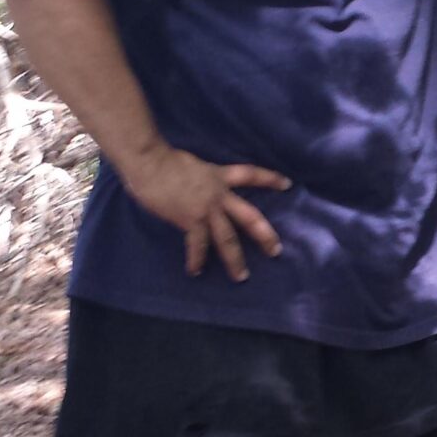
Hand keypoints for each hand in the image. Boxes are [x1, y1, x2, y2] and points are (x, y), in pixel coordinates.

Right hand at [121, 142, 289, 281]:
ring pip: (228, 238)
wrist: (150, 162)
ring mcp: (206, 209)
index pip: (250, 174)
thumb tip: (195, 188)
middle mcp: (219, 194)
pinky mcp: (190, 220)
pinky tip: (196, 271)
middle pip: (249, 216)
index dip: (269, 179)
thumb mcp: (192, 164)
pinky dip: (196, 260)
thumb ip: (200, 178)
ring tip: (241, 276)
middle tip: (275, 250)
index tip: (286, 184)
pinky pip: (197, 245)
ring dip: (235, 259)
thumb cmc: (163, 160)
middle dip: (264, 234)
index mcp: (219, 176)